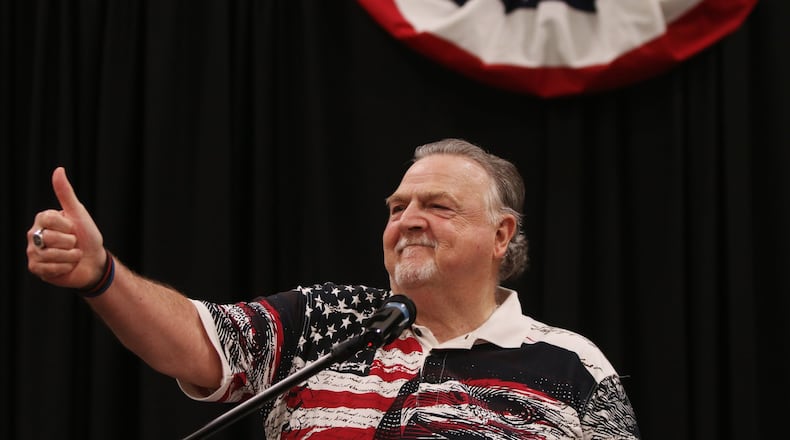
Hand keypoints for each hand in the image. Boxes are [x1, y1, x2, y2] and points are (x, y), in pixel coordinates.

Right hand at [27, 167, 105, 288]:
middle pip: (49, 238)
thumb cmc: (87, 235)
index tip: (73, 228)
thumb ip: (66, 193)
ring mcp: (33, 252)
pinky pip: (49, 268)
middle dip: (70, 242)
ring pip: (50, 255)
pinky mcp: (36, 268)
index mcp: (43, 219)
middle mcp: (34, 235)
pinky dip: (65, 267)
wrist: (93, 260)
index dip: (67, 226)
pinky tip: (67, 265)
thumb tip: (58, 170)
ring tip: (72, 255)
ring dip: (70, 256)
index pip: (49, 219)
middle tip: (74, 243)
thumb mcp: (78, 213)